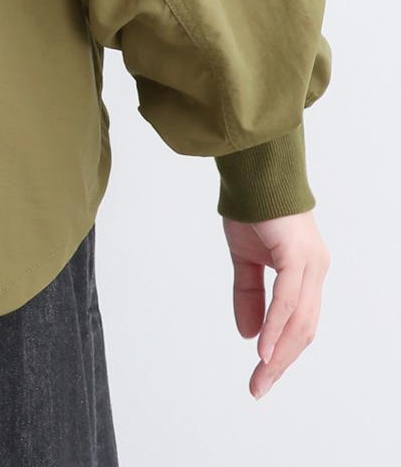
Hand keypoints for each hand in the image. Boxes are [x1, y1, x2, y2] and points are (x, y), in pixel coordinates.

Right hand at [223, 209, 329, 398]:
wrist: (252, 171)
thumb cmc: (252, 208)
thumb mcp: (245, 258)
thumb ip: (249, 294)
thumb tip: (250, 335)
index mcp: (305, 272)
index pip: (299, 323)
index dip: (281, 352)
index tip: (260, 377)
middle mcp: (314, 271)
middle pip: (304, 330)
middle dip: (281, 363)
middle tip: (258, 388)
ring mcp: (310, 265)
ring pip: (299, 321)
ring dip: (278, 353)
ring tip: (260, 376)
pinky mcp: (298, 257)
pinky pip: (287, 301)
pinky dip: (276, 327)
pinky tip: (263, 348)